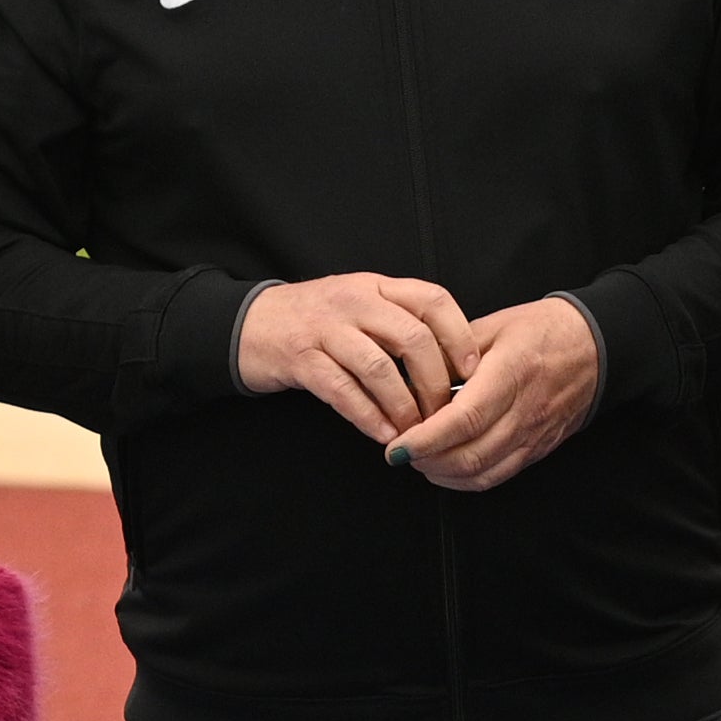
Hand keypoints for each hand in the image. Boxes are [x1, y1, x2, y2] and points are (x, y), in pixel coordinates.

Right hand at [238, 271, 476, 441]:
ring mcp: (325, 329)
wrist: (249, 324)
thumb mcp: (360, 306)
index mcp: (375, 286)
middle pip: (412, 338)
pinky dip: (367, 416)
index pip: (432, 299)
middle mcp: (353, 300)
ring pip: (379, 367)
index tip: (471, 370)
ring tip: (414, 431)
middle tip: (443, 413)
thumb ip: (399, 321)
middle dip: (434, 382)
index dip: (458, 335)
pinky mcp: (301, 359)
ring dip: (403, 406)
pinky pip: (342, 391)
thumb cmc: (315, 321)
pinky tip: (383, 435)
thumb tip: (450, 363)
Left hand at [392, 294, 602, 493]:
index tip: (398, 444)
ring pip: (481, 474)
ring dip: (442, 474)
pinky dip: (464, 480)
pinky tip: (445, 468)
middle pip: (469, 456)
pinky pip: (496, 477)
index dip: (426, 439)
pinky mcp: (536, 451)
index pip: (464, 420)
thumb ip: (450, 354)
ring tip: (418, 460)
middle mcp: (524, 412)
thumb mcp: (492, 326)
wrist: (594, 347)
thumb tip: (410, 381)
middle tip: (400, 451)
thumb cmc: (543, 331)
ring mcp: (533, 436)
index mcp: (511, 374)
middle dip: (426, 461)